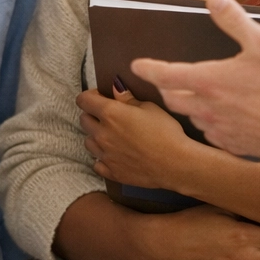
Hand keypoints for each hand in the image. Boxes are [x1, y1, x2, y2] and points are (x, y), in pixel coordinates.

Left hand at [77, 84, 198, 190]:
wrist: (175, 164)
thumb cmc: (165, 132)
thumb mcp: (149, 107)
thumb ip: (127, 98)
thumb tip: (115, 87)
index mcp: (110, 114)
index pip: (84, 100)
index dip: (90, 96)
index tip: (100, 97)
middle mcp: (102, 134)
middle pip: (83, 120)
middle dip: (92, 115)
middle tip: (107, 115)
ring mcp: (105, 155)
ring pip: (88, 142)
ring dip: (96, 136)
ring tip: (111, 135)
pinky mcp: (112, 172)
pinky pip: (97, 164)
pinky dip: (102, 158)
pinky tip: (114, 155)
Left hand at [131, 0, 259, 158]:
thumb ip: (233, 19)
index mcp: (208, 81)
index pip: (165, 74)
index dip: (148, 68)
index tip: (137, 66)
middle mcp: (206, 107)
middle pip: (172, 99)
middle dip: (166, 88)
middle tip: (168, 80)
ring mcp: (217, 129)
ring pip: (191, 117)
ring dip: (189, 106)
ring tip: (197, 97)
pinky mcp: (230, 144)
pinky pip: (210, 134)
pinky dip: (209, 123)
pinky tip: (221, 117)